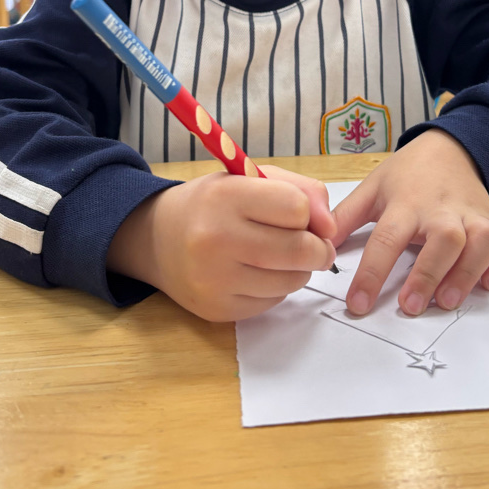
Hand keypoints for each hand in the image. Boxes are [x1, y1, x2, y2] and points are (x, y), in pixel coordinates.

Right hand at [107, 166, 336, 321]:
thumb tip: (331, 228)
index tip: (301, 215)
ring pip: (291, 281)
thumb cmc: (213, 203)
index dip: (307, 212)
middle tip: (314, 244)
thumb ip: (300, 190)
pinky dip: (275, 289)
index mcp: (226, 196)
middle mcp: (216, 238)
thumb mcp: (250, 178)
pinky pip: (272, 303)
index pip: (295, 208)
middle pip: (300, 250)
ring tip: (278, 255)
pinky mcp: (218, 310)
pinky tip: (256, 273)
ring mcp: (215, 279)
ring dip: (297, 270)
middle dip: (317, 248)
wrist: (157, 238)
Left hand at [331, 129, 488, 316]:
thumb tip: (318, 245)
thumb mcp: (371, 189)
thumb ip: (345, 218)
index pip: (387, 238)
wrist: (448, 149)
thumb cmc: (406, 176)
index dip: (372, 273)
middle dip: (429, 274)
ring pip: (480, 242)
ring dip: (467, 273)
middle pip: (443, 240)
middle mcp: (441, 210)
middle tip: (410, 307)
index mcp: (405, 204)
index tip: (358, 303)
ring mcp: (472, 216)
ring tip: (447, 301)